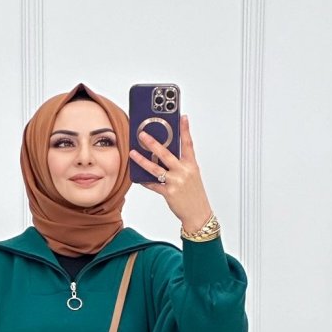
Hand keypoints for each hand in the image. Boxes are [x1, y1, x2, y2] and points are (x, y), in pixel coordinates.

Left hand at [129, 113, 212, 233]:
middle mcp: (183, 172)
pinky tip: (138, 177)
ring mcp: (176, 182)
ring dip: (142, 160)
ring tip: (132, 153)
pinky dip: (145, 181)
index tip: (182, 117)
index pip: (188, 144)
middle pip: (166, 154)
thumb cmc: (194, 195)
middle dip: (152, 143)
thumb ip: (181, 165)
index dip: (185, 130)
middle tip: (142, 134)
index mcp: (191, 166)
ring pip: (155, 168)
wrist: (198, 214)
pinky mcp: (168, 192)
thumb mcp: (192, 176)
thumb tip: (164, 156)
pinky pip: (153, 184)